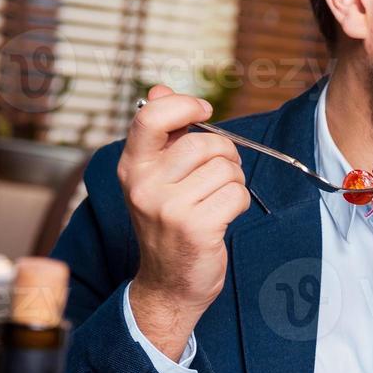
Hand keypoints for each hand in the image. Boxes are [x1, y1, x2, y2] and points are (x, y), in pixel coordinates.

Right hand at [122, 84, 250, 359]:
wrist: (169, 283)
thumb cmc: (169, 224)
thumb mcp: (156, 177)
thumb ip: (162, 134)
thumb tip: (162, 89)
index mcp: (132, 166)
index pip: (152, 116)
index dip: (185, 106)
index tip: (204, 112)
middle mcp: (144, 184)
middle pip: (205, 143)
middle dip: (225, 155)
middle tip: (218, 176)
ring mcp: (168, 208)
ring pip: (226, 169)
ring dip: (233, 182)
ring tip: (216, 200)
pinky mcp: (196, 228)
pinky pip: (237, 195)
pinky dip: (240, 203)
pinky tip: (223, 217)